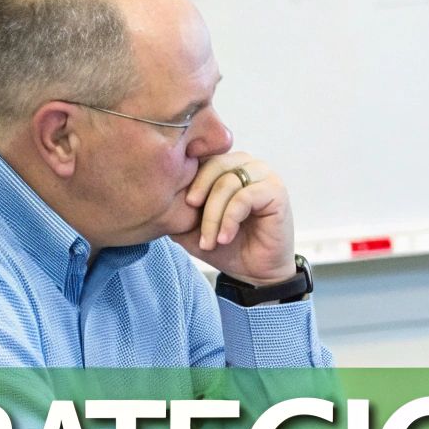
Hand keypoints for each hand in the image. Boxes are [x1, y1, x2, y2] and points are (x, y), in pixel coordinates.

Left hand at [172, 151, 297, 283]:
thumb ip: (175, 207)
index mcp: (227, 165)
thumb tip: (152, 192)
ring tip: (210, 240)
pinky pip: (245, 197)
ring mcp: (264, 176)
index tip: (180, 206)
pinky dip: (230, 219)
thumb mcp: (190, 226)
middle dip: (197, 195)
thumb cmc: (226, 246)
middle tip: (186, 221)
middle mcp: (247, 165)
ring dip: (213, 216)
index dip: (187, 178)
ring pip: (227, 183)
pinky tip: (225, 237)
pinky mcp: (276, 192)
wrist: (254, 272)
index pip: (202, 156)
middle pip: (214, 165)